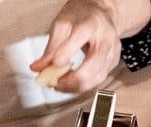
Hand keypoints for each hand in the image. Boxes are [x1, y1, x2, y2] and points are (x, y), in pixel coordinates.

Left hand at [32, 0, 150, 93]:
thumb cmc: (81, 17)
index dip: (66, 53)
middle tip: (56, 83)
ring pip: (97, 77)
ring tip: (60, 86)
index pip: (79, 38)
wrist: (101, 15)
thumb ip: (51, 48)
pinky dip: (83, 86)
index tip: (53, 65)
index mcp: (90, 24)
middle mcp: (105, 39)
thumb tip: (38, 68)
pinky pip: (99, 80)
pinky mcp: (113, 63)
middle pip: (93, 64)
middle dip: (73, 79)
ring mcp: (112, 52)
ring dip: (77, 87)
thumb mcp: (62, 25)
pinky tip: (71, 85)